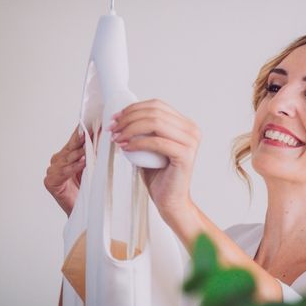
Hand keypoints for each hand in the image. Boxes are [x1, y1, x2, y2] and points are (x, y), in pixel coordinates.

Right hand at [44, 126, 91, 215]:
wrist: (83, 211)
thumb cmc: (87, 189)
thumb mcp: (92, 167)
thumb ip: (93, 153)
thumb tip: (103, 137)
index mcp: (66, 155)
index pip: (74, 141)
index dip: (83, 131)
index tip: (92, 121)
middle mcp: (57, 161)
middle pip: (70, 147)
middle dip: (82, 139)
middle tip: (91, 129)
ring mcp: (52, 171)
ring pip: (67, 159)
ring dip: (79, 152)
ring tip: (88, 146)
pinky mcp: (51, 182)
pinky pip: (64, 172)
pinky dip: (74, 167)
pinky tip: (82, 162)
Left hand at [109, 99, 200, 219]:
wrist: (170, 200)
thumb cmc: (159, 175)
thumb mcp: (149, 146)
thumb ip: (143, 130)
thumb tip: (120, 116)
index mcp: (185, 124)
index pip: (157, 105)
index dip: (133, 108)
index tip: (115, 118)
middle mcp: (191, 130)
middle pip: (155, 112)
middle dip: (129, 118)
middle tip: (113, 129)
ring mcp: (191, 142)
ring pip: (155, 123)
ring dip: (131, 128)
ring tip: (117, 138)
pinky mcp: (185, 155)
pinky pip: (157, 142)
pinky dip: (138, 143)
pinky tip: (126, 148)